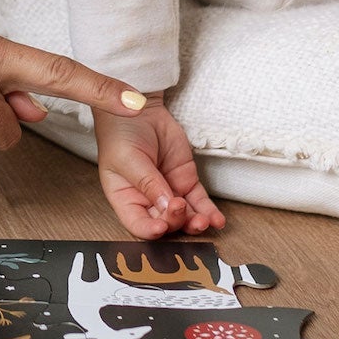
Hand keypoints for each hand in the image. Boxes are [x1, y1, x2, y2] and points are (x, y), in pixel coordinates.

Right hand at [91, 96, 224, 237]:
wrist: (140, 109)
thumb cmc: (121, 133)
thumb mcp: (128, 158)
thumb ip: (148, 182)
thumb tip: (167, 204)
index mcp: (125, 198)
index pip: (137, 223)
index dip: (149, 230)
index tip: (161, 226)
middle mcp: (147, 200)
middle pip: (164, 222)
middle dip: (174, 220)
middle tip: (179, 207)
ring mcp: (169, 191)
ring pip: (185, 216)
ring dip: (195, 223)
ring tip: (204, 221)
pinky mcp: (187, 181)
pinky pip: (200, 202)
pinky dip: (210, 212)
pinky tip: (217, 220)